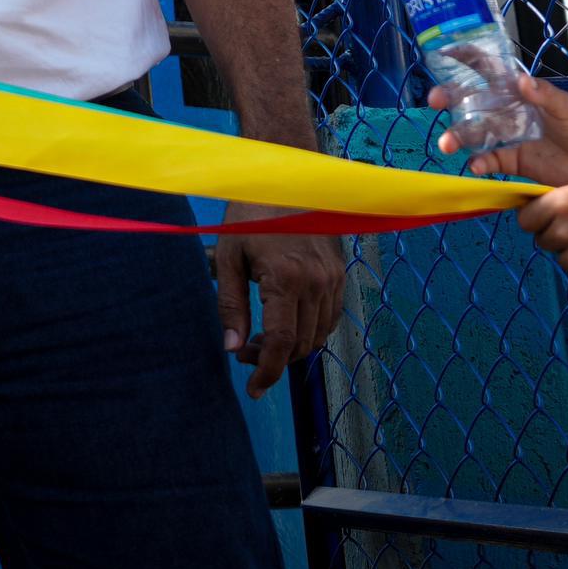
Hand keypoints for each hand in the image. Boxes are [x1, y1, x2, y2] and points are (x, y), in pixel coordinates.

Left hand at [208, 226, 345, 395]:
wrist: (287, 179)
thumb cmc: (249, 215)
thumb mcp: (228, 256)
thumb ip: (230, 305)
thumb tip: (231, 348)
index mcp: (285, 278)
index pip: (280, 342)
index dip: (267, 372)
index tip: (253, 390)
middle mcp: (316, 282)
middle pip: (299, 344)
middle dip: (271, 359)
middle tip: (243, 351)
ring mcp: (332, 279)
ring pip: (317, 336)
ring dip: (290, 347)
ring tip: (259, 338)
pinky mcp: (339, 274)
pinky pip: (329, 318)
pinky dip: (308, 331)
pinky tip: (284, 322)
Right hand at [427, 70, 567, 189]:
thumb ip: (545, 96)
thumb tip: (522, 81)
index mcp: (519, 92)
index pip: (489, 70)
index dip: (467, 59)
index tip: (446, 52)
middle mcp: (507, 112)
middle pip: (471, 101)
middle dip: (449, 98)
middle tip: (434, 101)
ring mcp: (507, 137)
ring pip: (474, 132)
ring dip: (457, 136)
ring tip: (447, 145)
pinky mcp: (512, 161)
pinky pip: (489, 160)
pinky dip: (479, 163)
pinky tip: (475, 166)